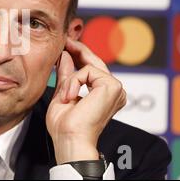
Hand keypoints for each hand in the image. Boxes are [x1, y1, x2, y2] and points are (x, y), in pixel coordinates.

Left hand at [46, 38, 126, 163]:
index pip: (93, 68)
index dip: (80, 54)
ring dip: (70, 79)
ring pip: (88, 67)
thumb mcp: (63, 94)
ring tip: (65, 96)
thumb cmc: (65, 126)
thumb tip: (65, 56)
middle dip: (78, 50)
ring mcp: (116, 88)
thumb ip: (66, 76)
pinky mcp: (112, 86)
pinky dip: (73, 82)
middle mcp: (115, 91)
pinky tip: (69, 97)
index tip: (66, 44)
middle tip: (65, 41)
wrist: (70, 139)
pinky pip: (87, 71)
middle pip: (96, 62)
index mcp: (105, 95)